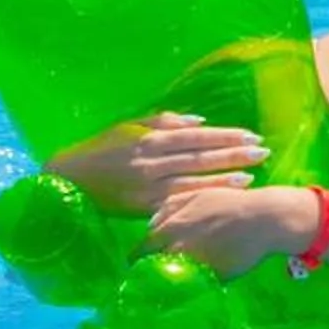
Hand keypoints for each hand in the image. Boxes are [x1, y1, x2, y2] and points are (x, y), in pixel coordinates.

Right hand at [46, 111, 268, 213]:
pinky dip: (202, 197)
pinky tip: (223, 195)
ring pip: (194, 181)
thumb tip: (200, 121)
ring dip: (224, 177)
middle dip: (234, 154)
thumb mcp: (128, 126)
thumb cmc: (99, 150)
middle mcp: (151, 162)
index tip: (251, 135)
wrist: (66, 182)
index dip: (226, 135)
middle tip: (263, 151)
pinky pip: (179, 202)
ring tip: (251, 174)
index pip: (196, 136)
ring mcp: (147, 187)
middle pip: (201, 158)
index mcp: (148, 139)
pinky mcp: (143, 207)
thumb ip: (164, 121)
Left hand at [144, 181, 319, 280]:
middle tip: (155, 272)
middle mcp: (179, 247)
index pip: (144, 248)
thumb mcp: (199, 195)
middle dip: (152, 271)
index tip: (137, 262)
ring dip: (170, 280)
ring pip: (172, 279)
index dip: (138, 256)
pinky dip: (191, 285)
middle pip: (154, 267)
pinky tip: (194, 282)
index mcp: (172, 226)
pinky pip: (194, 286)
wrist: (266, 218)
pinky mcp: (211, 278)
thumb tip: (151, 224)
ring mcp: (194, 264)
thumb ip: (171, 207)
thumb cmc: (232, 203)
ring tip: (174, 279)